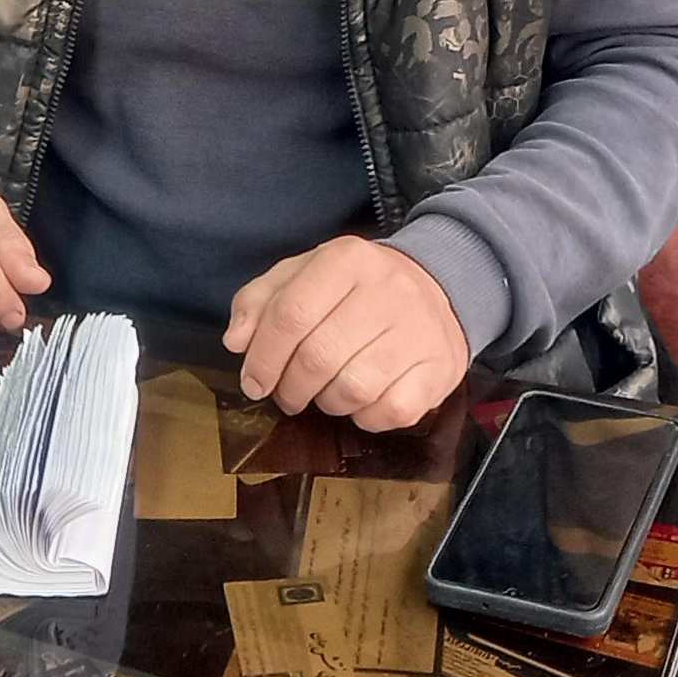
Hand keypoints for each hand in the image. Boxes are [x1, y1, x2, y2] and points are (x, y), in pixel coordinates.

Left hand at [224, 237, 469, 432]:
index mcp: (347, 259)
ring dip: (328, 402)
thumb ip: (262, 300)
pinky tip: (363, 400)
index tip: (253, 381)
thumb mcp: (304, 275)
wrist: (438, 285)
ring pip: (353, 389)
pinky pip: (390, 411)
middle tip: (287, 394)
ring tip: (326, 392)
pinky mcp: (439, 367)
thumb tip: (237, 340)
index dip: (263, 357)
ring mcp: (418, 331)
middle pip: (318, 357)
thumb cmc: (357, 287)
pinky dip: (367, 416)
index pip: (290, 314)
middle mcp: (387, 291)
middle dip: (290, 388)